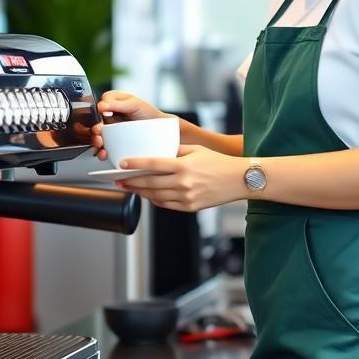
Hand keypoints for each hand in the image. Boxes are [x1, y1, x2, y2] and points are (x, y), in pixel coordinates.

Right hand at [91, 91, 171, 160]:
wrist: (162, 131)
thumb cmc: (149, 114)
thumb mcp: (135, 104)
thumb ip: (118, 103)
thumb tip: (102, 105)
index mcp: (113, 103)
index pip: (100, 105)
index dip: (98, 110)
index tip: (101, 113)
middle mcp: (110, 117)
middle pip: (96, 124)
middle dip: (95, 130)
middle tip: (99, 133)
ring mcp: (111, 132)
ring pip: (98, 137)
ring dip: (96, 142)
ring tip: (101, 144)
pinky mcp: (114, 144)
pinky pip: (104, 149)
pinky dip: (102, 152)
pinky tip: (104, 153)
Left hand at [115, 145, 243, 211]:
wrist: (239, 180)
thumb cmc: (219, 162)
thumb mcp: (196, 150)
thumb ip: (175, 152)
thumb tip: (155, 154)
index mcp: (183, 165)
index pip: (153, 164)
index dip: (135, 164)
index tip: (122, 164)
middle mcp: (183, 182)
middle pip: (150, 183)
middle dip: (131, 181)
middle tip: (118, 180)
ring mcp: (186, 197)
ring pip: (155, 196)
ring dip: (140, 192)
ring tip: (130, 187)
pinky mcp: (190, 207)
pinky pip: (166, 205)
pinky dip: (155, 200)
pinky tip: (148, 195)